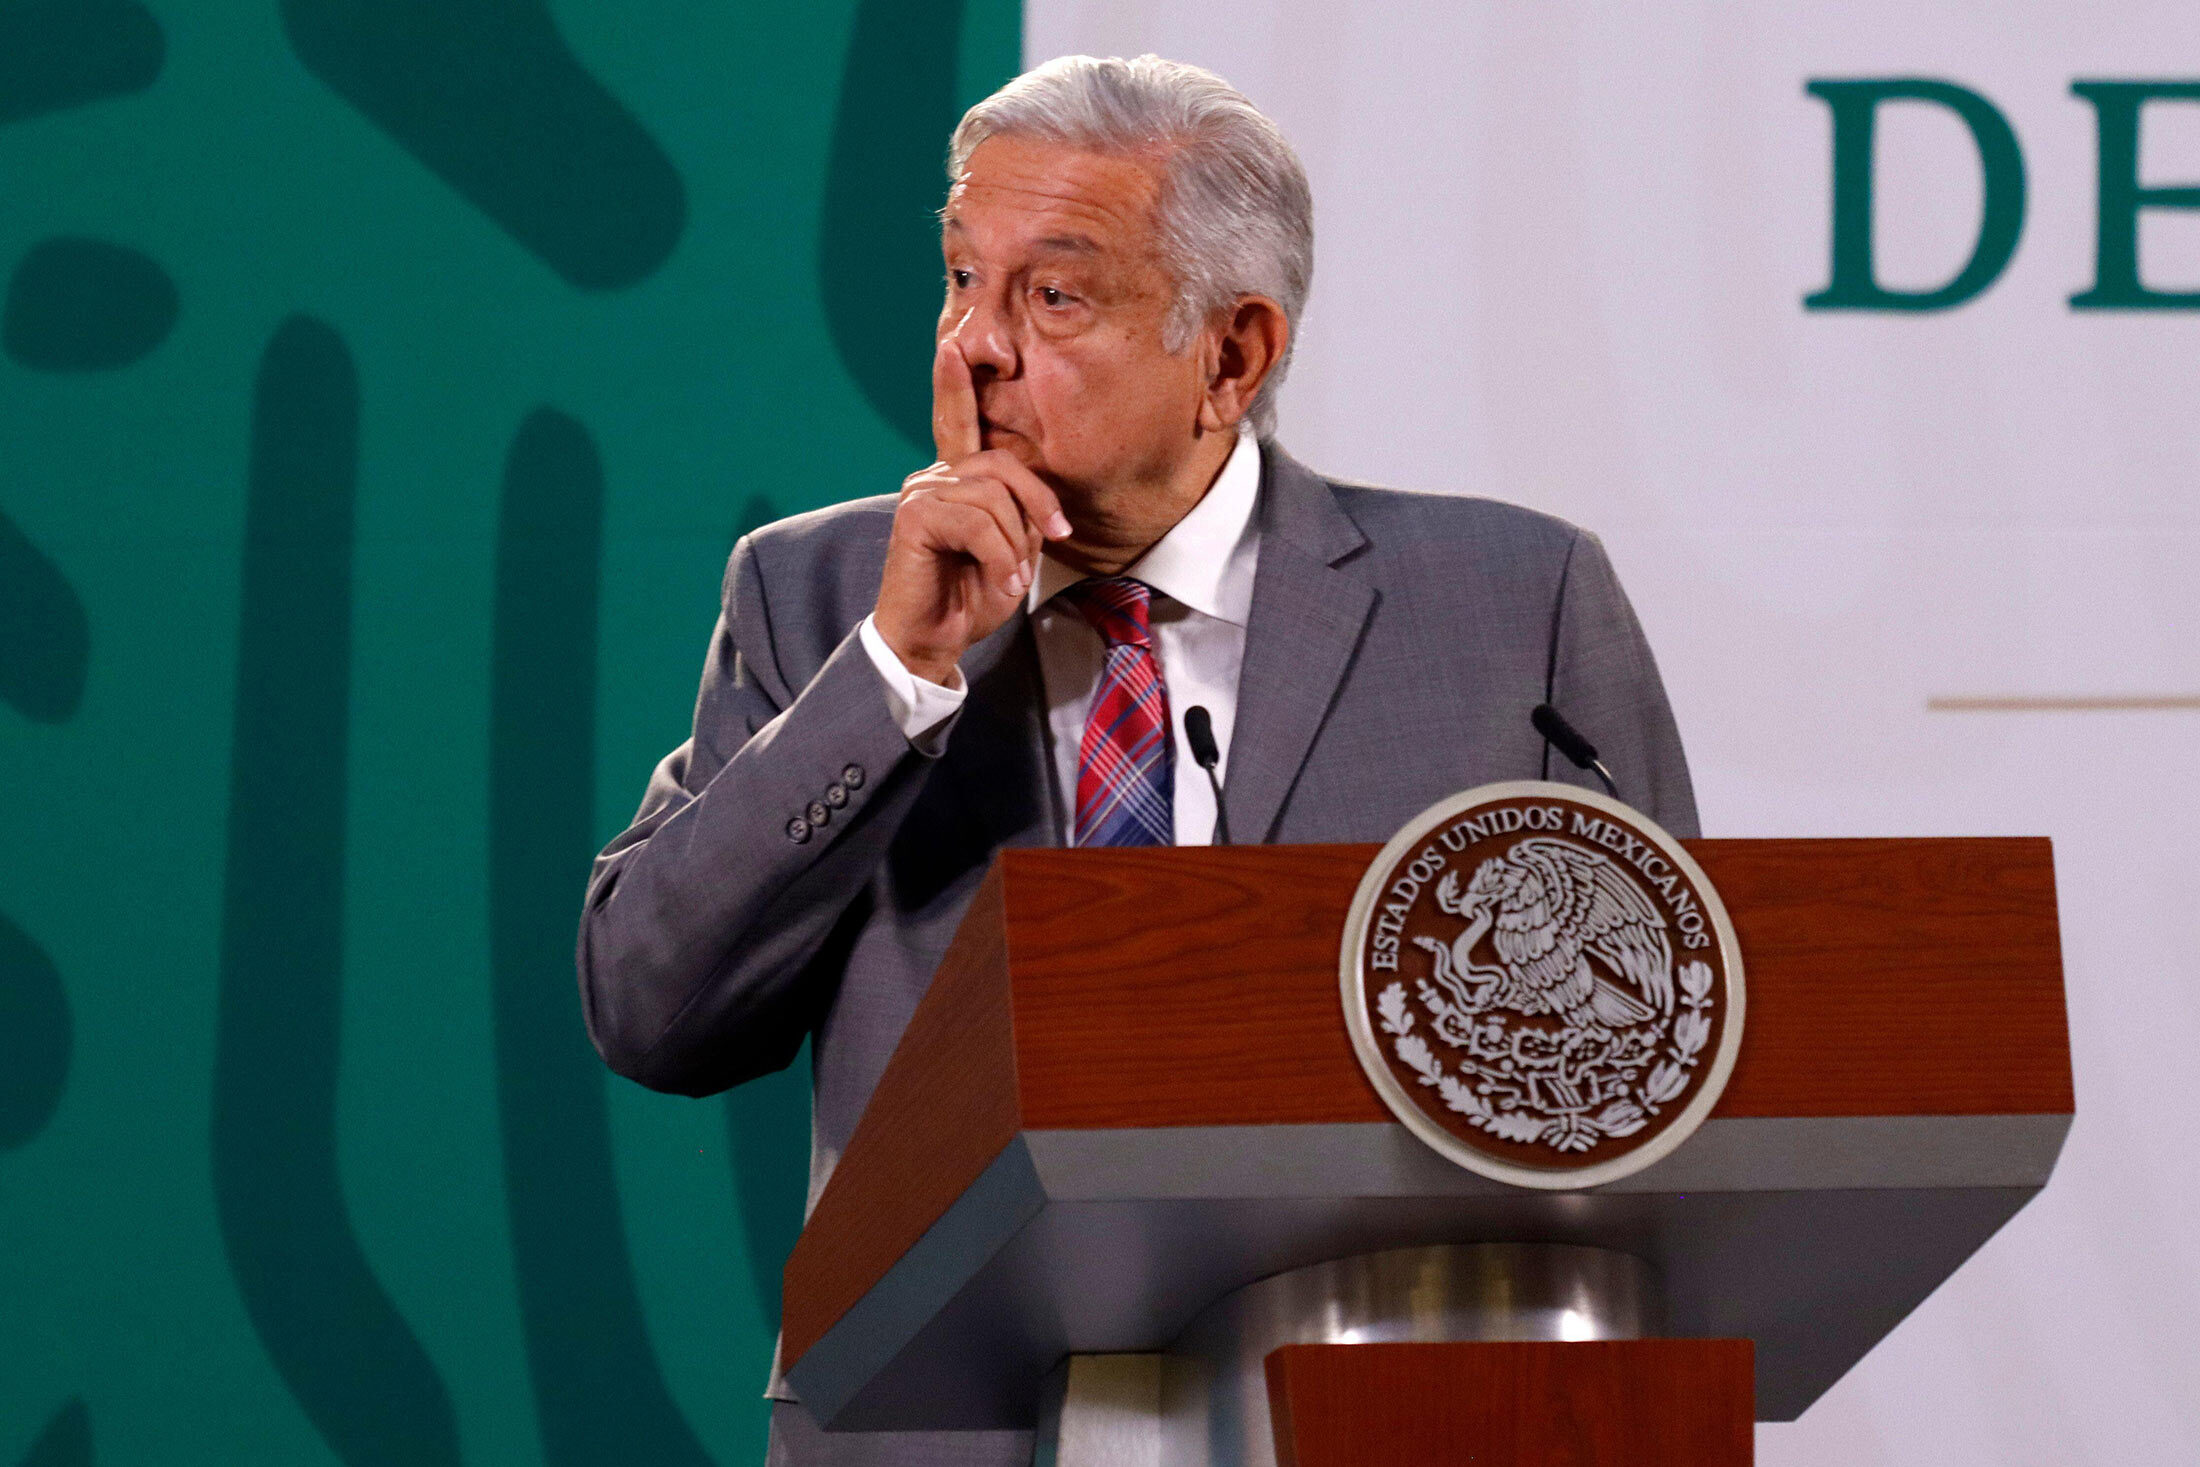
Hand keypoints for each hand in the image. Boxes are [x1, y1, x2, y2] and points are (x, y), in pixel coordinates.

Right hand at [874, 339, 1070, 684]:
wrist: (932, 640)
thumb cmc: (970, 597)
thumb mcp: (1011, 549)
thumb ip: (1020, 513)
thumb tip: (1040, 505)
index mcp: (954, 479)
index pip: (955, 422)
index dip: (954, 385)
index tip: (952, 346)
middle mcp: (932, 477)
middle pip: (1003, 464)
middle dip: (1037, 507)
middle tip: (1049, 548)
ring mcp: (920, 493)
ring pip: (994, 498)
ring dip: (1015, 546)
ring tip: (1011, 579)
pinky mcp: (914, 517)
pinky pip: (978, 523)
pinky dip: (1001, 559)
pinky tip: (999, 585)